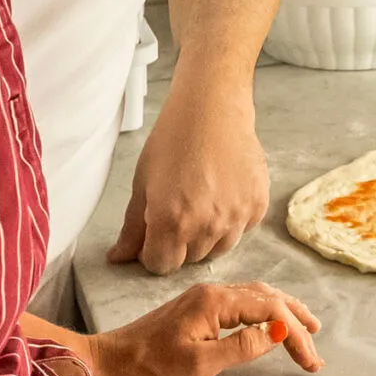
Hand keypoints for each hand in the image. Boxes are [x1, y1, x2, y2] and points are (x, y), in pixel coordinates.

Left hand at [90, 280, 322, 375]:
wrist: (108, 366)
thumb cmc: (150, 370)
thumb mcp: (200, 364)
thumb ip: (242, 347)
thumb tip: (278, 332)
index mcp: (215, 301)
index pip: (272, 309)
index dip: (297, 333)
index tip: (311, 362)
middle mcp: (212, 291)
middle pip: (268, 296)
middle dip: (297, 319)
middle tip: (318, 344)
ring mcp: (202, 299)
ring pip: (255, 297)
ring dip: (283, 312)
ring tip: (306, 329)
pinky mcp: (195, 310)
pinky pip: (241, 303)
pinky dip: (264, 312)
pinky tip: (269, 323)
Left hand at [108, 79, 268, 274]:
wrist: (213, 109)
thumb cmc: (173, 140)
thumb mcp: (143, 183)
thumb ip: (133, 227)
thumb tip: (118, 259)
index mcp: (171, 222)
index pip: (161, 265)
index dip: (153, 251)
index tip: (154, 233)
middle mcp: (206, 227)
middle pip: (189, 259)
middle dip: (179, 243)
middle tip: (179, 209)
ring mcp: (236, 218)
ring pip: (218, 249)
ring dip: (207, 235)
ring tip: (202, 201)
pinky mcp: (257, 206)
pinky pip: (241, 229)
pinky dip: (231, 219)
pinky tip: (223, 192)